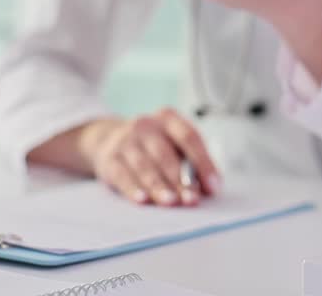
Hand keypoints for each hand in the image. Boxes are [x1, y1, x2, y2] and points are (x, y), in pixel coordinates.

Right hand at [84, 109, 220, 207]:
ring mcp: (126, 140)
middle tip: (192, 200)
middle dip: (181, 180)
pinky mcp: (109, 158)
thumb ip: (192, 164)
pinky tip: (143, 200)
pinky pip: (123, 174)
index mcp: (168, 118)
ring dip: (159, 186)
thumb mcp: (172, 145)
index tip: (213, 186)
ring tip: (171, 202)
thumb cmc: (152, 146)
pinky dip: (133, 189)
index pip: (189, 137)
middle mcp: (146, 125)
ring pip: (145, 166)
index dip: (203, 163)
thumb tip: (210, 188)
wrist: (108, 138)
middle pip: (167, 154)